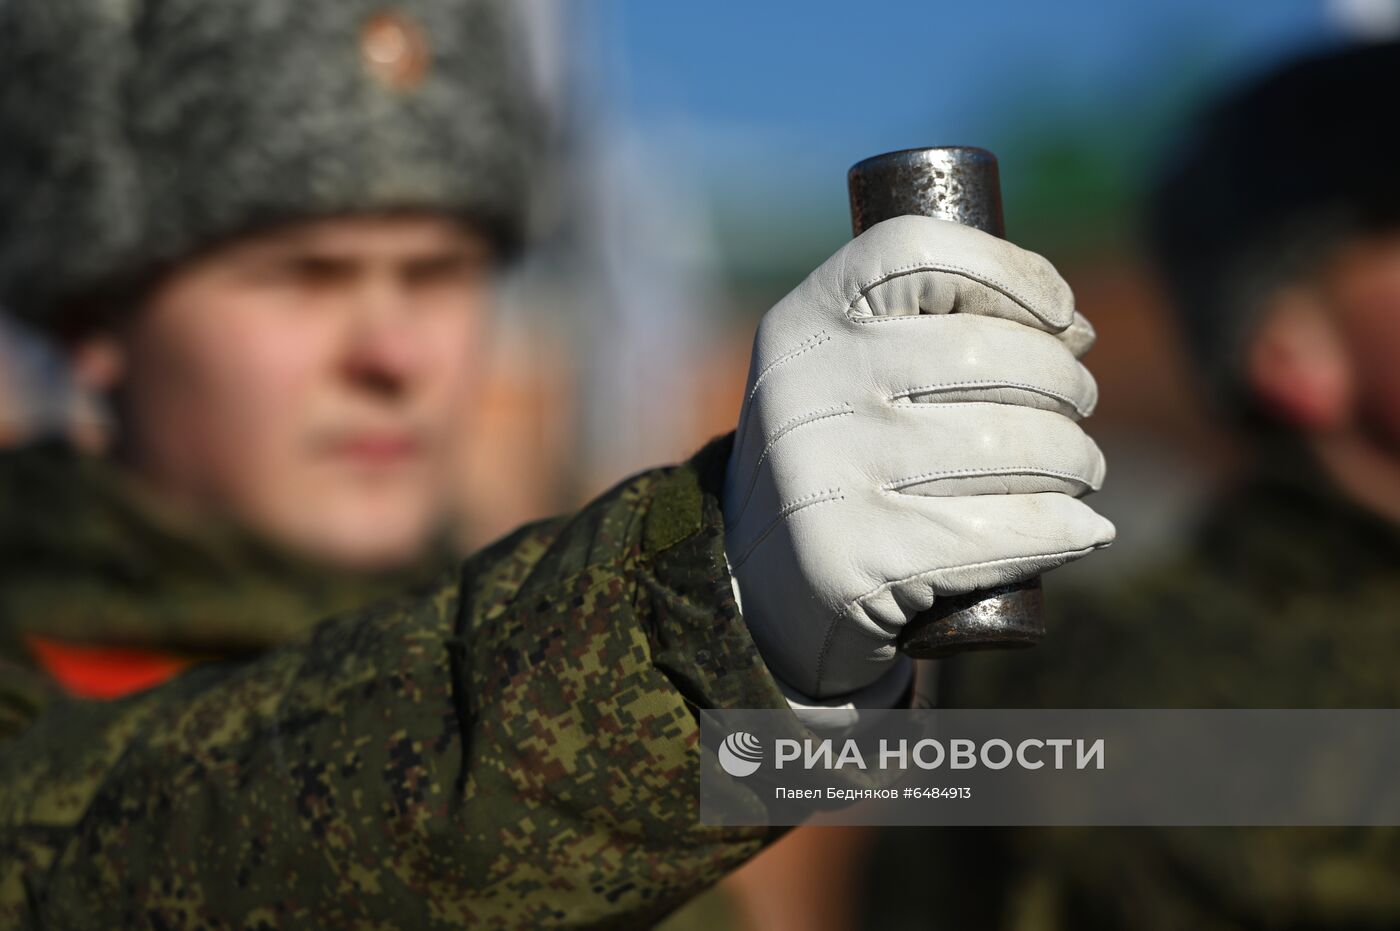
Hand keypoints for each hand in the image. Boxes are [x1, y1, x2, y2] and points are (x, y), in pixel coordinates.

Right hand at [723, 216, 1113, 699]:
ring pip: (1013, 448)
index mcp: (805, 323)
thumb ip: (939, 329)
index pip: (920, 253)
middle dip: (1066, 386)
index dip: (1013, 274)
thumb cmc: (841, 457)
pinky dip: (1064, 531)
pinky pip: (1003, 533)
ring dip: (1075, 461)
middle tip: (1078, 411)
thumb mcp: (853, 370)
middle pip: (990, 355)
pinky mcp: (854, 564)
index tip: (1062, 320)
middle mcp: (808, 391)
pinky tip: (1083, 532)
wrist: (758, 583)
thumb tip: (1074, 332)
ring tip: (1079, 472)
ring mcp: (825, 481)